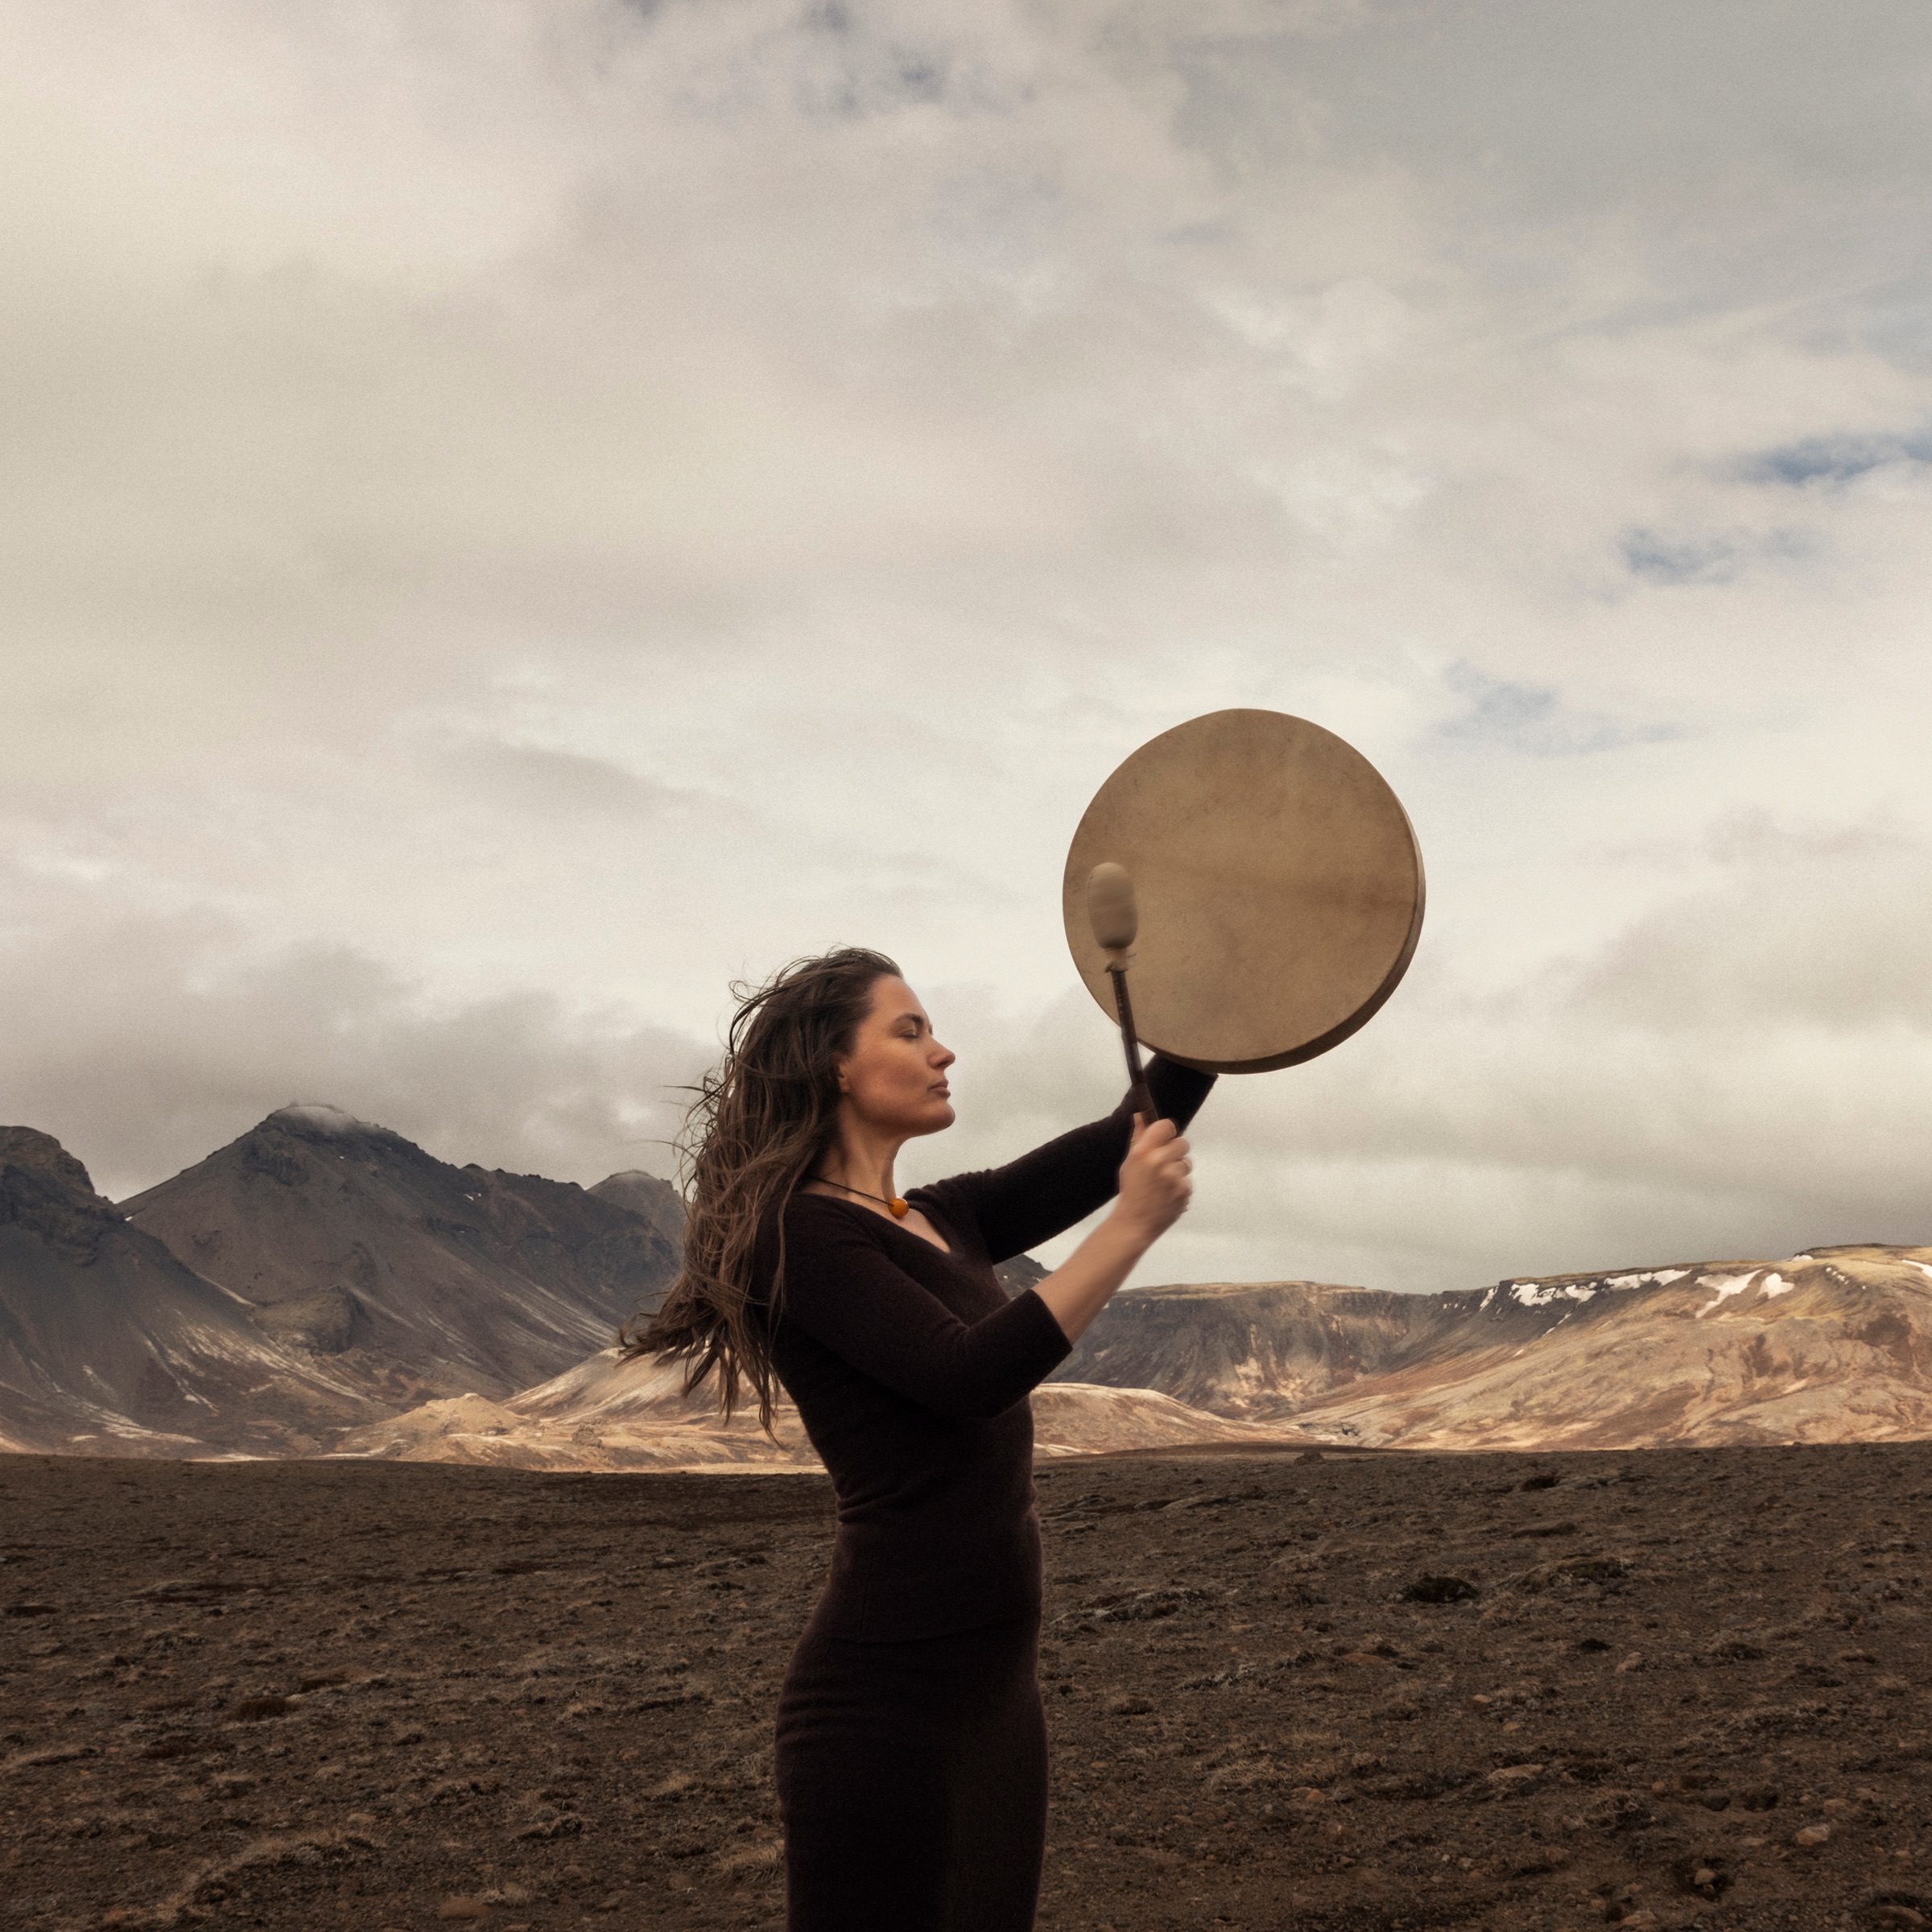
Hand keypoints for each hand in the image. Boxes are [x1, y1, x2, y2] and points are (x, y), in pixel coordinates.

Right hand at [1113, 1114, 1191, 1243]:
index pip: (1166, 1126)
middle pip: (1182, 1142)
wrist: (1134, 1223)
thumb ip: (1138, 1137)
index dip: (1167, 1131)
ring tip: (1163, 1184)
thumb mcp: (1130, 1162)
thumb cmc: (1131, 1191)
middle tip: (1163, 1164)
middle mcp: (1159, 1162)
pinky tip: (1167, 1195)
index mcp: (1143, 1152)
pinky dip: (1180, 1187)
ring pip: (1186, 1163)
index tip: (1164, 1137)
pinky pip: (1187, 1180)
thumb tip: (1141, 1115)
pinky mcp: (1184, 1191)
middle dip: (1175, 1151)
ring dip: (1178, 1170)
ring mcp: (1173, 1177)